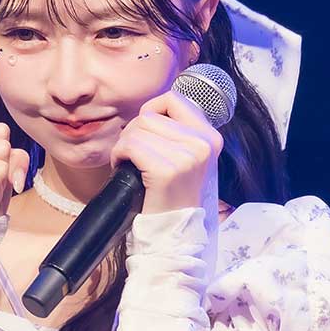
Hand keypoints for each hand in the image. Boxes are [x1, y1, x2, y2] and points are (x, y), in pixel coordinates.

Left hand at [110, 91, 222, 215]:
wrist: (172, 232)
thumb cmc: (171, 193)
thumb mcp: (187, 157)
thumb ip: (178, 129)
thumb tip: (153, 105)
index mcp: (210, 136)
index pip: (174, 98)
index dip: (152, 110)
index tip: (148, 133)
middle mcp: (203, 143)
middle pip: (149, 114)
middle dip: (134, 132)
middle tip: (136, 156)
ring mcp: (187, 157)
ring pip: (137, 128)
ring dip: (125, 145)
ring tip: (132, 164)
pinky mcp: (167, 170)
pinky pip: (130, 146)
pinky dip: (118, 156)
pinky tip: (124, 169)